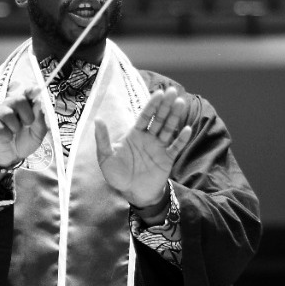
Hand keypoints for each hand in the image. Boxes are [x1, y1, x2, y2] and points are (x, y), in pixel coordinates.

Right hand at [0, 82, 48, 168]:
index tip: (36, 90)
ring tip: (15, 133)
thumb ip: (39, 119)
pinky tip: (7, 138)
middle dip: (27, 114)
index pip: (27, 93)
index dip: (31, 91)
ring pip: (8, 114)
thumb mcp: (38, 133)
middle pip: (18, 99)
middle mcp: (10, 106)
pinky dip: (7, 136)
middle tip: (27, 125)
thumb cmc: (24, 141)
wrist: (12, 157)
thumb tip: (38, 103)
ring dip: (15, 127)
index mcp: (23, 106)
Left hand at [94, 86, 192, 209]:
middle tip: (173, 91)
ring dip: (174, 116)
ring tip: (181, 103)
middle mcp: (149, 138)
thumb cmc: (117, 175)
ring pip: (168, 129)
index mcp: (135, 135)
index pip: (145, 116)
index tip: (159, 93)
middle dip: (165, 105)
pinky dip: (182, 139)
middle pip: (158, 118)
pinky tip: (187, 129)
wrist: (132, 194)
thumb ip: (103, 139)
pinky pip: (176, 147)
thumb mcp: (106, 158)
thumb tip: (98, 119)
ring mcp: (159, 148)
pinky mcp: (167, 159)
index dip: (151, 105)